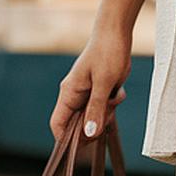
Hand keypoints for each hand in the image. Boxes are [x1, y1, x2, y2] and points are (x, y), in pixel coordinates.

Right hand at [49, 22, 131, 144]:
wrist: (116, 33)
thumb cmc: (107, 53)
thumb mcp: (104, 83)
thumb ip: (96, 108)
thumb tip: (89, 134)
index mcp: (68, 93)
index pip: (58, 125)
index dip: (68, 139)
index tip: (87, 141)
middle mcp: (74, 96)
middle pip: (78, 125)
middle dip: (95, 124)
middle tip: (108, 110)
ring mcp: (86, 94)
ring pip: (93, 117)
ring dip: (106, 112)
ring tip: (113, 95)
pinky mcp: (98, 91)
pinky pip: (104, 107)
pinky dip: (112, 103)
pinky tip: (117, 89)